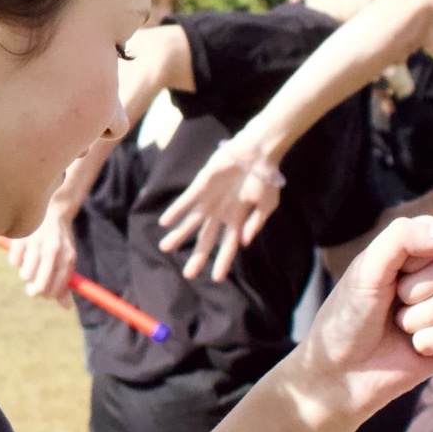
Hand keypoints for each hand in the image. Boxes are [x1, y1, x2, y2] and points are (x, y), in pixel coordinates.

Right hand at [4, 214, 77, 302]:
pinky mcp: (20, 238)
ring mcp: (36, 244)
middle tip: (33, 288)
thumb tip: (66, 307)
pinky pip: (14, 262)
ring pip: (25, 275)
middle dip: (35, 291)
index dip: (49, 295)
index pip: (58, 288)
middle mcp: (53, 251)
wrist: (49, 208)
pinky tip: (22, 251)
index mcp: (68, 257)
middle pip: (40, 286)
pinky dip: (16, 260)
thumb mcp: (67, 257)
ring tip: (29, 264)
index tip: (45, 293)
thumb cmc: (59, 239)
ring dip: (25, 274)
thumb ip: (66, 282)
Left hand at [157, 136, 285, 280]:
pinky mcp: (201, 186)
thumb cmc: (265, 179)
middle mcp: (220, 213)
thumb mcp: (267, 204)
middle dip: (197, 256)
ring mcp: (209, 201)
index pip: (227, 245)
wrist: (258, 152)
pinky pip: (186, 201)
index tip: (217, 278)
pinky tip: (165, 222)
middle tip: (188, 275)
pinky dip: (176, 211)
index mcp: (236, 220)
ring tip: (164, 247)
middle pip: (205, 239)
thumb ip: (256, 223)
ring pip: (190, 222)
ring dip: (178, 235)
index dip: (222, 261)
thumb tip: (244, 243)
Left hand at [286, 217, 432, 423]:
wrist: (339, 373)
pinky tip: (413, 348)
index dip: (415, 257)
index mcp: (410, 256)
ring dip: (418, 317)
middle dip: (417, 288)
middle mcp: (430, 280)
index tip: (389, 272)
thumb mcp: (368, 268)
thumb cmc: (347, 317)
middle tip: (392, 302)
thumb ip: (404, 238)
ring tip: (397, 327)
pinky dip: (430, 339)